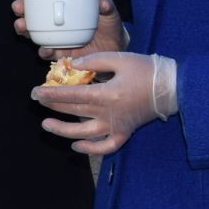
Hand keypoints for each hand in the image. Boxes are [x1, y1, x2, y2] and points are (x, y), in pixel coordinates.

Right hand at [9, 0, 124, 58]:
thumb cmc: (109, 27)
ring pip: (33, 30)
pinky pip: (47, 52)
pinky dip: (44, 51)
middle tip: (17, 6)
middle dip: (22, 7)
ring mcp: (55, 35)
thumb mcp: (111, 14)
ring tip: (20, 25)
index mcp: (65, 2)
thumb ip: (108, 7)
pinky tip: (45, 49)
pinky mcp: (59, 53)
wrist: (112, 50)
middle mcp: (56, 17)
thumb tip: (103, 2)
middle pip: (34, 10)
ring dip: (25, 27)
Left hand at [32, 52, 178, 154]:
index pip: (72, 95)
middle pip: (74, 111)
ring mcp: (116, 126)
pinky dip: (91, 149)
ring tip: (46, 125)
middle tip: (37, 101)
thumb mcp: (120, 59)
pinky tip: (76, 146)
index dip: (51, 94)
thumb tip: (74, 65)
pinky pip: (106, 147)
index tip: (36, 92)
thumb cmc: (147, 70)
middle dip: (52, 106)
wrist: (172, 87)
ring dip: (62, 130)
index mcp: (107, 94)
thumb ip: (95, 61)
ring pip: (84, 133)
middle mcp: (109, 113)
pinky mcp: (125, 133)